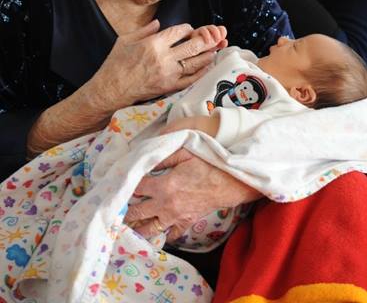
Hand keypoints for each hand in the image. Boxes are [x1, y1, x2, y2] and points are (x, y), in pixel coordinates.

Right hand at [27, 22, 226, 154]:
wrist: (110, 91)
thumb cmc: (115, 64)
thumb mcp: (125, 40)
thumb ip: (145, 30)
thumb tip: (159, 23)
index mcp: (153, 43)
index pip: (179, 31)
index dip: (188, 28)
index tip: (189, 29)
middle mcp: (164, 58)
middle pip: (193, 45)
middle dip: (206, 38)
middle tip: (216, 34)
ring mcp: (168, 74)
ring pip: (196, 62)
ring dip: (208, 53)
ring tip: (216, 47)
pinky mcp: (169, 87)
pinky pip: (191, 78)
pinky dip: (202, 71)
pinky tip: (208, 65)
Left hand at [124, 150, 259, 240]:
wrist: (228, 183)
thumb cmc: (207, 165)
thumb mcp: (184, 153)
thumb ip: (163, 158)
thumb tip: (146, 159)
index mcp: (164, 185)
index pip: (137, 188)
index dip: (126, 186)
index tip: (119, 186)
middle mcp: (165, 204)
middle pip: (138, 212)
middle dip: (126, 212)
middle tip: (116, 211)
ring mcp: (175, 216)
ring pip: (150, 228)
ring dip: (138, 228)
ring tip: (127, 227)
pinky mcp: (185, 223)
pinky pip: (170, 234)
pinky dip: (161, 235)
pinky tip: (154, 234)